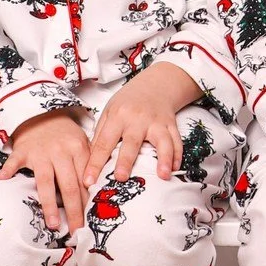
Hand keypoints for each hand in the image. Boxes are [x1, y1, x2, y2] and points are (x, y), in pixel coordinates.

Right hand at [0, 109, 92, 233]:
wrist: (42, 112)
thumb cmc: (64, 134)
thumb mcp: (82, 142)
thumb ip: (88, 163)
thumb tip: (98, 191)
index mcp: (78, 150)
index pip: (85, 181)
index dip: (88, 202)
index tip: (92, 220)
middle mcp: (60, 152)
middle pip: (69, 185)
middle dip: (74, 210)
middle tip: (77, 230)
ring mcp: (40, 152)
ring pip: (46, 182)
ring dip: (50, 205)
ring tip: (54, 224)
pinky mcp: (22, 151)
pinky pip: (14, 162)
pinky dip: (7, 170)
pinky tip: (2, 181)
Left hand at [85, 62, 201, 185]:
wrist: (154, 84)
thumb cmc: (128, 102)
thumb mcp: (109, 112)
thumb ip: (100, 135)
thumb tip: (90, 162)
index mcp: (118, 116)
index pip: (103, 143)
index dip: (95, 163)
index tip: (88, 181)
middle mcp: (137, 119)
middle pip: (131, 142)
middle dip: (126, 161)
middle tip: (121, 178)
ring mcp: (156, 122)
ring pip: (162, 141)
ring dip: (164, 158)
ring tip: (163, 176)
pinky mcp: (171, 125)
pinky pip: (176, 141)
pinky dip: (177, 155)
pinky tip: (175, 168)